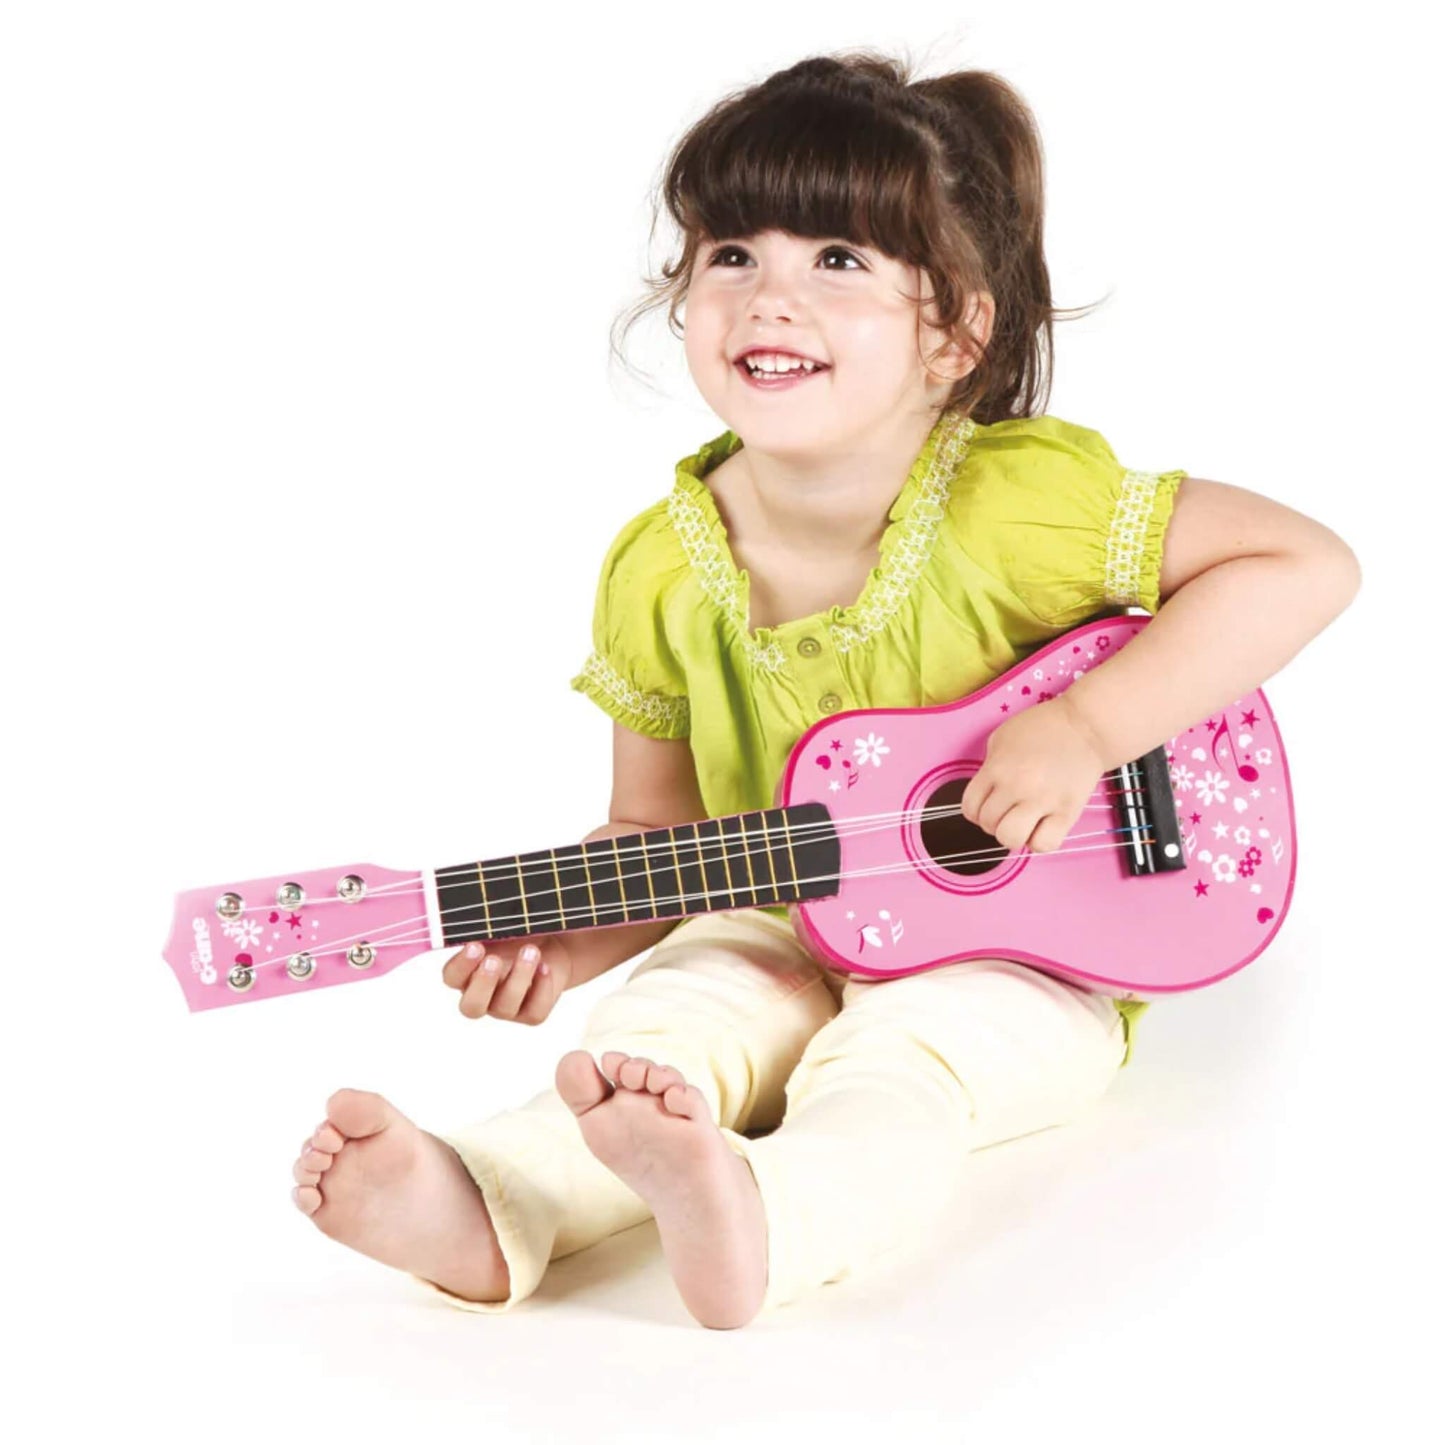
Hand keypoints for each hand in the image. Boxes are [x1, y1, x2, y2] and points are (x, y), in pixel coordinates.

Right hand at [441, 934, 573, 1024]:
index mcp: (467, 971)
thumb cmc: (520, 929)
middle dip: (482, 984)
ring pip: (505, 1007)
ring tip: (531, 951)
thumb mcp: (505, 921)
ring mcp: (506, 1007)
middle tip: (494, 960)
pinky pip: (534, 1013)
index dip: (460, 966)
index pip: (452, 977)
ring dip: (518, 978)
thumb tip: (480, 902)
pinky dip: (541, 989)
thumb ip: (489, 921)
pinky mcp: (531, 1013)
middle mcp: (483, 994)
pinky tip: (546, 967)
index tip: (475, 945)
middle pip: (471, 1007)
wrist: (554, 941)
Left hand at [959, 696, 1108, 853]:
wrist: (1086, 726)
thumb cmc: (1044, 728)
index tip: (988, 804)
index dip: (976, 810)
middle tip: (1008, 810)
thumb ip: (989, 767)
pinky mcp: (1067, 813)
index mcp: (997, 768)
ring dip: (1013, 834)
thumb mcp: (1002, 738)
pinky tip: (1042, 827)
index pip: (970, 807)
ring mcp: (1043, 801)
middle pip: (989, 825)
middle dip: (994, 822)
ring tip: (1024, 821)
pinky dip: (1039, 841)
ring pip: (1011, 839)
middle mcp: (1017, 787)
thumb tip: (986, 794)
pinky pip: (1044, 844)